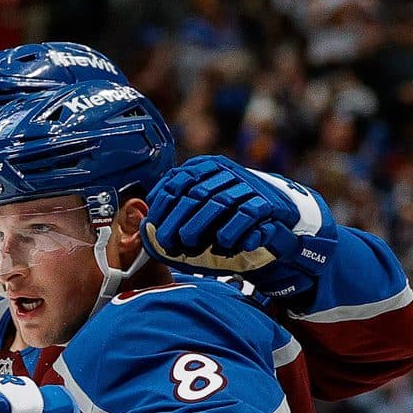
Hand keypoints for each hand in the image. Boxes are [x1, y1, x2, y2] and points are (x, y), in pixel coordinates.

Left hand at [142, 156, 336, 302]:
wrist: (272, 214)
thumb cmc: (226, 214)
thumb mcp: (199, 205)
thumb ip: (175, 208)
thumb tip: (140, 222)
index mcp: (206, 167)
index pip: (178, 181)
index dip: (163, 204)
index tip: (152, 225)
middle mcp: (226, 172)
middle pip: (196, 193)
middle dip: (178, 219)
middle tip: (166, 240)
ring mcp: (247, 185)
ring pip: (219, 203)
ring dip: (201, 225)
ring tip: (189, 244)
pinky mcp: (267, 203)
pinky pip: (246, 216)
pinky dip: (232, 231)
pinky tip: (222, 244)